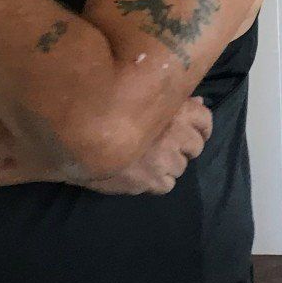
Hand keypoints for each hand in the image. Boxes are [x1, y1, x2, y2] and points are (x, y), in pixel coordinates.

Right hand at [81, 96, 212, 195]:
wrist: (76, 138)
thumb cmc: (108, 112)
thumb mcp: (142, 97)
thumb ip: (173, 100)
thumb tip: (199, 101)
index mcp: (174, 109)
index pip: (205, 119)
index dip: (201, 127)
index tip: (194, 132)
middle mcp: (175, 134)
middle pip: (195, 147)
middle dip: (183, 148)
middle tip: (165, 148)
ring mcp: (165, 159)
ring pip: (181, 167)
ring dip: (168, 165)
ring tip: (147, 160)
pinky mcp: (152, 181)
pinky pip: (167, 185)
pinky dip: (157, 182)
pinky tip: (142, 174)